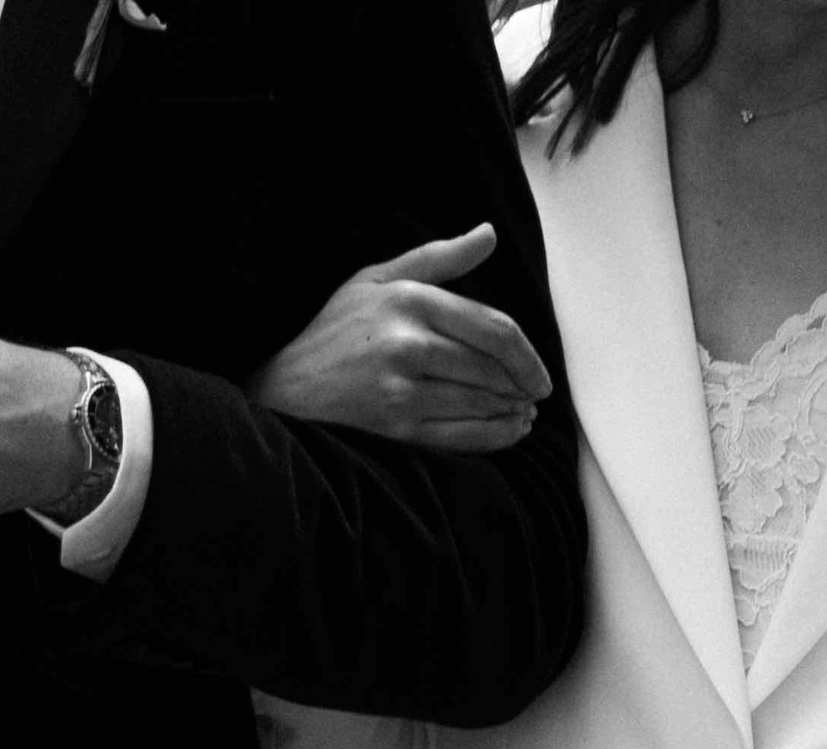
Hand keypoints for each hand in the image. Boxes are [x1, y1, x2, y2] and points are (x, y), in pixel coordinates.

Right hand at [247, 224, 552, 453]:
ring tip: (524, 414)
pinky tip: (508, 431)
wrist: (286, 385)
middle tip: (535, 394)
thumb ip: (439, 258)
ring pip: (482, 402)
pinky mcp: (396, 426)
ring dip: (513, 412)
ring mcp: (402, 389)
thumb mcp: (378, 278)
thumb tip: (489, 234)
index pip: (493, 328)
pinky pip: (463, 435)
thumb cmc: (336, 329)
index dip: (528, 355)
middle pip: (493, 368)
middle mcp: (408, 344)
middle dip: (523, 385)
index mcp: (410, 301)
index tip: (539, 373)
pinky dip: (495, 436)